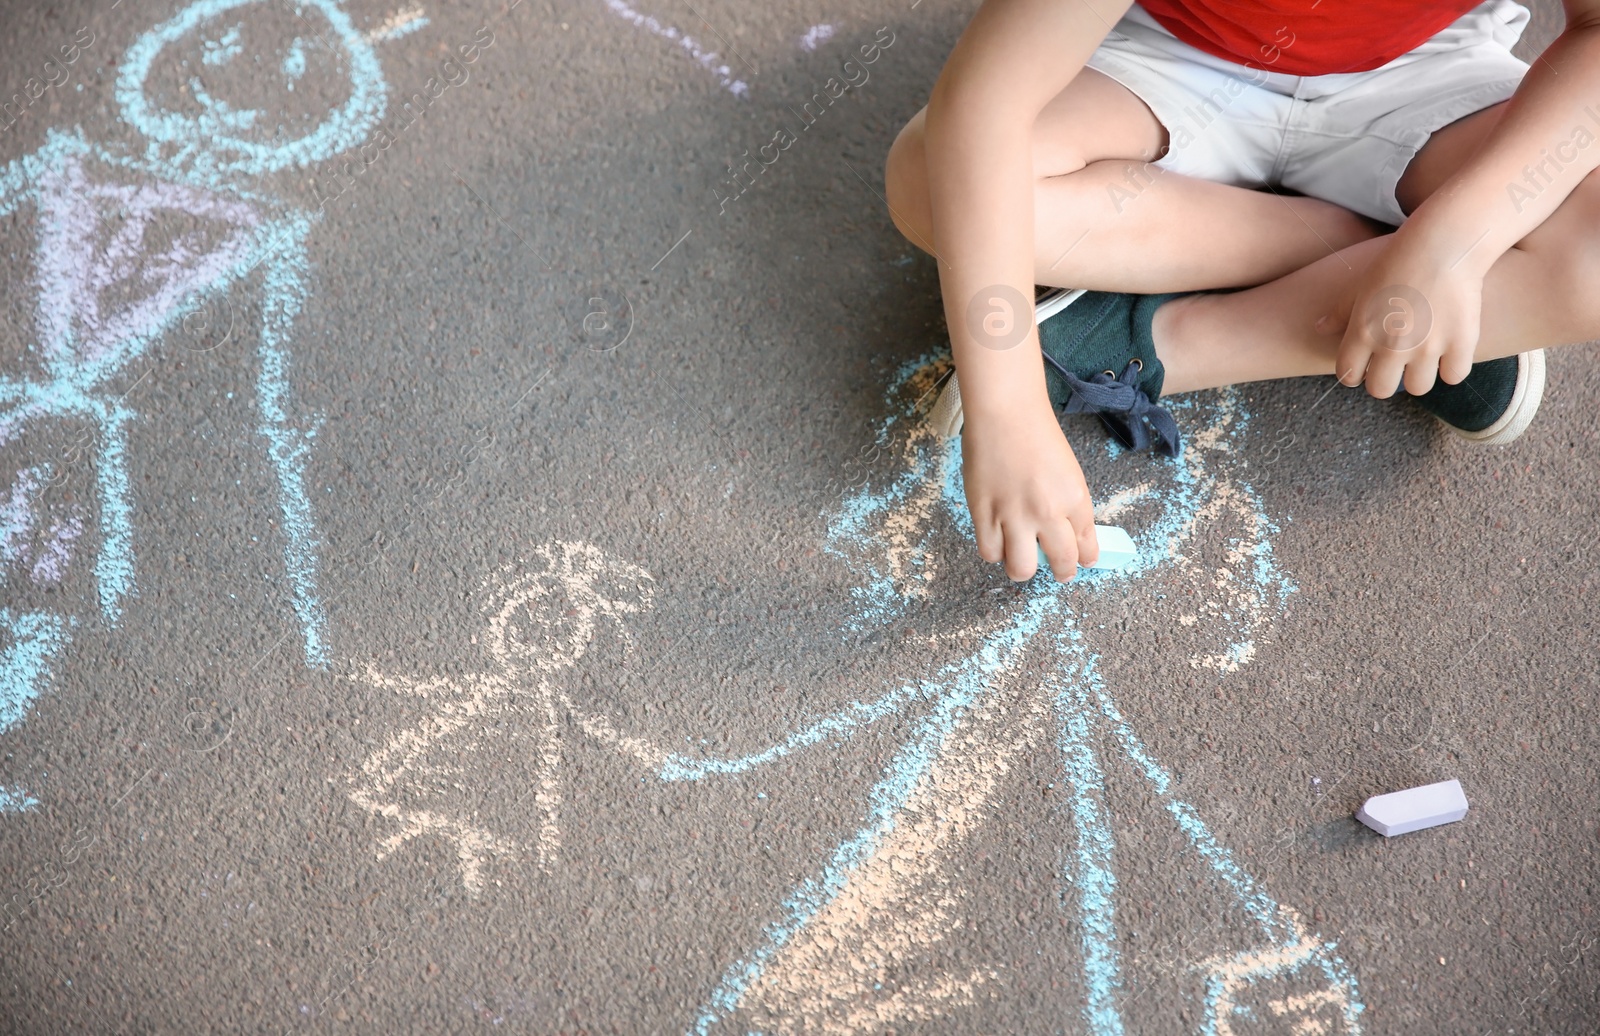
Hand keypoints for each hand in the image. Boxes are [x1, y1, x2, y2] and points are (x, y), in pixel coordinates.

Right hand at [961, 401, 1097, 581]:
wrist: (1005, 412)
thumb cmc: (1037, 435)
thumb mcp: (1069, 472)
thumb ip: (1070, 506)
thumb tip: (1070, 535)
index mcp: (1075, 499)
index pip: (1086, 546)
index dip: (1085, 558)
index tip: (1081, 561)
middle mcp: (1047, 512)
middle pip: (1060, 563)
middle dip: (1062, 572)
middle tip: (1058, 570)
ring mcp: (1013, 515)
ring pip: (1021, 569)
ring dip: (1024, 569)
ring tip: (1022, 558)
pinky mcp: (984, 513)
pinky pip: (990, 552)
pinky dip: (996, 551)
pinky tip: (999, 540)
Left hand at [1319, 240, 1484, 397]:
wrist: (1445, 242)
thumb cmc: (1398, 260)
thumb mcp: (1361, 284)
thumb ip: (1341, 312)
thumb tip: (1320, 328)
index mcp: (1363, 332)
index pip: (1347, 375)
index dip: (1354, 374)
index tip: (1364, 367)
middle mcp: (1392, 345)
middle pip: (1380, 390)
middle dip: (1385, 380)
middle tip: (1394, 366)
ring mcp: (1427, 346)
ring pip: (1418, 388)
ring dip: (1419, 376)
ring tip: (1423, 358)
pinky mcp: (1460, 342)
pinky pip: (1454, 376)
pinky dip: (1452, 368)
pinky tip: (1449, 352)